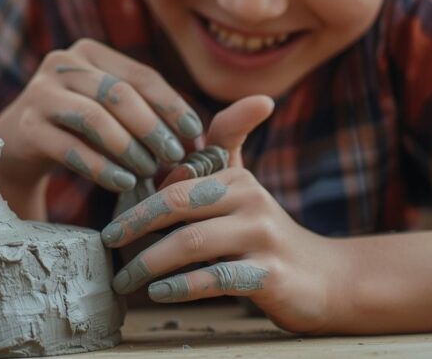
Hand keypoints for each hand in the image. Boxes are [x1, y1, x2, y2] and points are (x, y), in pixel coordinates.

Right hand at [0, 39, 202, 194]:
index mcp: (89, 52)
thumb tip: (198, 132)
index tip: (196, 133)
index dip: (171, 104)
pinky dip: (101, 167)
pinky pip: (70, 148)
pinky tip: (123, 183)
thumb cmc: (78, 128)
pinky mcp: (27, 125)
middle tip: (174, 157)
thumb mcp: (108, 108)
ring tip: (148, 172)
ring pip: (94, 118)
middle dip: (152, 128)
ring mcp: (39, 92)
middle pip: (119, 94)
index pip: (140, 75)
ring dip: (128, 148)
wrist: (18, 144)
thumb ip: (145, 110)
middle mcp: (62, 63)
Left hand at [102, 96, 348, 333]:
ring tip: (124, 278)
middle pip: (178, 203)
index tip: (110, 223)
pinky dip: (182, 286)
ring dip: (148, 262)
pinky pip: (216, 278)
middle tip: (107, 243)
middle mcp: (249, 199)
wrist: (324, 278)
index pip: (175, 180)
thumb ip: (215, 153)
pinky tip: (160, 292)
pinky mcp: (270, 274)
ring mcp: (261, 236)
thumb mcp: (241, 188)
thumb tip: (177, 139)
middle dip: (135, 223)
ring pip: (192, 241)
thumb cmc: (262, 233)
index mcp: (235, 177)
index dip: (139, 198)